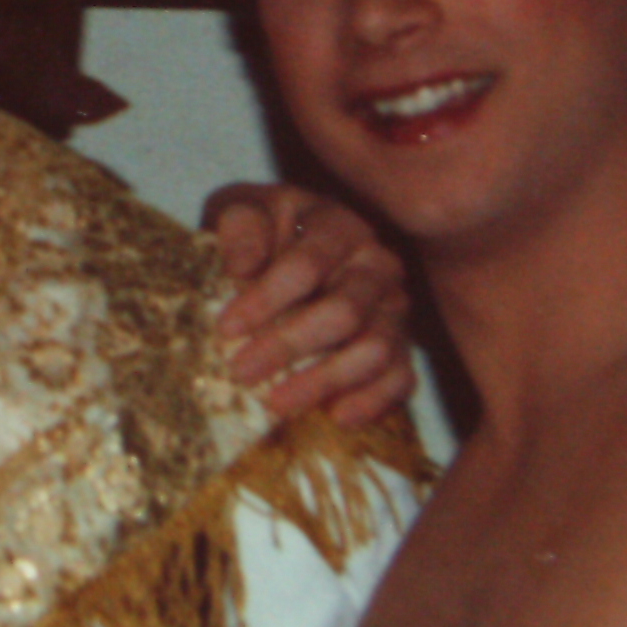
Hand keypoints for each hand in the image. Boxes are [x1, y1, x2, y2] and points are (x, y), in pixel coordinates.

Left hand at [203, 184, 414, 427]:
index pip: (307, 264)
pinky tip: (336, 415)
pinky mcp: (399, 346)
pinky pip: (400, 377)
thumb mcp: (241, 211)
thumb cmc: (263, 232)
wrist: (290, 248)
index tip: (226, 328)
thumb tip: (243, 265)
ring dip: (325, 380)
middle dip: (289, 344)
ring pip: (375, 348)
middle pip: (344, 311)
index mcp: (338, 226)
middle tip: (241, 372)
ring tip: (277, 404)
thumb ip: (241, 226)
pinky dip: (372, 400)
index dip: (266, 298)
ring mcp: (393, 307)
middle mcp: (376, 264)